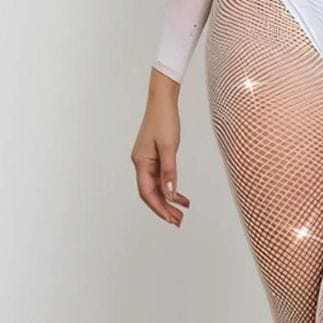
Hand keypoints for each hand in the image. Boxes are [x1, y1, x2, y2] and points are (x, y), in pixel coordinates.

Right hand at [131, 75, 190, 225]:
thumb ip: (169, 171)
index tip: (170, 219)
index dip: (158, 207)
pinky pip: (160, 177)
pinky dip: (170, 187)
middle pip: (150, 192)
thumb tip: (169, 193)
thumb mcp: (169, 147)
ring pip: (156, 186)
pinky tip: (180, 195)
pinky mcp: (154, 156)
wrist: (163, 101)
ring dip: (168, 200)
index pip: (147, 192)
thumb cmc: (164, 120)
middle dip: (164, 208)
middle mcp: (141, 163)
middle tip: (178, 221)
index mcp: (141, 162)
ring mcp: (147, 160)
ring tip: (182, 212)